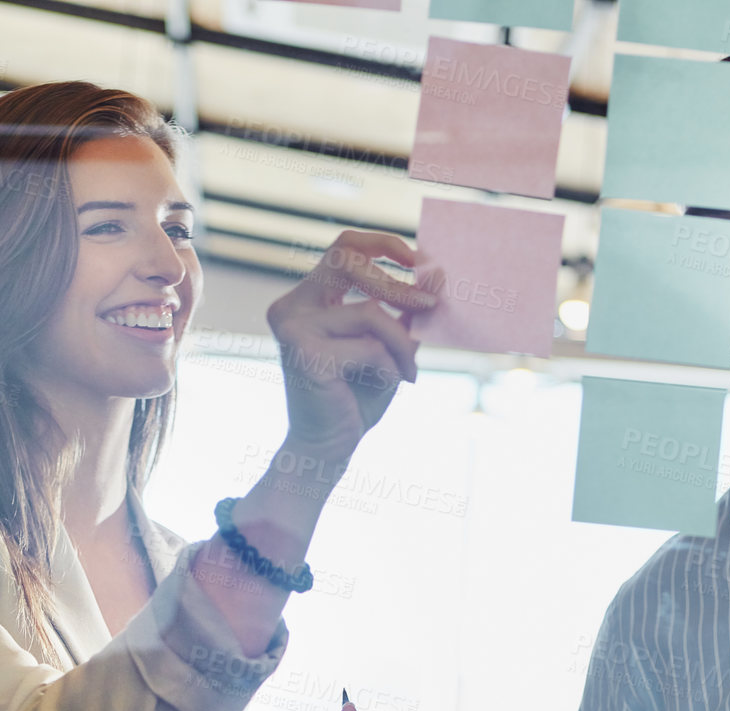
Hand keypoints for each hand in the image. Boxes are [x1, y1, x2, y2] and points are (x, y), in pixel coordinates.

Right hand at [265, 231, 438, 460]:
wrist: (328, 448)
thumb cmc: (356, 397)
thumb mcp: (387, 345)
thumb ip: (404, 311)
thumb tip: (437, 274)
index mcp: (305, 300)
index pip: (343, 248)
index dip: (382, 244)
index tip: (420, 259)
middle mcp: (291, 308)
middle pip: (348, 262)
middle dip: (397, 284)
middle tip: (432, 303)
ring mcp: (293, 328)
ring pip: (372, 313)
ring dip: (401, 345)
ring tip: (407, 372)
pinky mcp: (305, 353)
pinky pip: (371, 347)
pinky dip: (391, 368)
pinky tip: (387, 386)